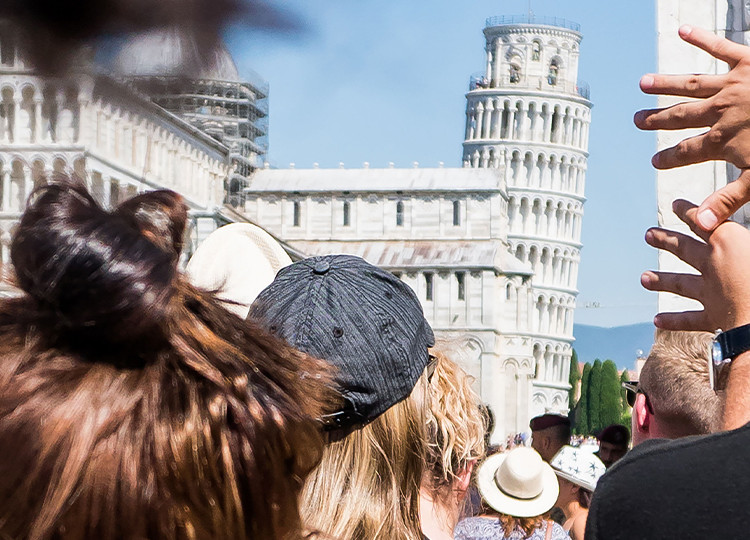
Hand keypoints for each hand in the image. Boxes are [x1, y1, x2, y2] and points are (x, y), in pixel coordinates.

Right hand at [634, 26, 749, 231]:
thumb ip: (727, 200)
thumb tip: (697, 224)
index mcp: (722, 140)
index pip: (686, 153)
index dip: (668, 159)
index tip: (654, 162)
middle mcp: (720, 111)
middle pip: (680, 116)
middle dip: (657, 120)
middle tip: (636, 120)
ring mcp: (732, 84)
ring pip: (689, 85)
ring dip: (664, 85)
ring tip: (643, 83)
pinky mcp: (748, 61)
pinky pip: (720, 47)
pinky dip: (700, 39)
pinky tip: (682, 32)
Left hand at [641, 199, 749, 330]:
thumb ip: (748, 239)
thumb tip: (742, 236)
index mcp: (730, 241)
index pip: (705, 221)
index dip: (689, 212)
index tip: (675, 205)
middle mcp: (714, 264)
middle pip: (685, 248)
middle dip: (667, 240)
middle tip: (649, 234)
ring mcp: (711, 291)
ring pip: (681, 283)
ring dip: (661, 280)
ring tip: (644, 278)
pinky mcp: (714, 317)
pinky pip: (691, 319)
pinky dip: (674, 320)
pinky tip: (658, 320)